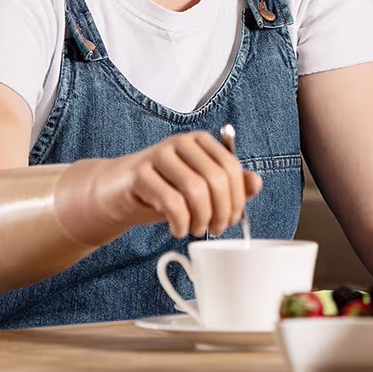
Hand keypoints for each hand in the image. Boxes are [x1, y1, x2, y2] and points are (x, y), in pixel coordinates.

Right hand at [55, 131, 263, 243]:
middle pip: (216, 179)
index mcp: (200, 141)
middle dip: (221, 211)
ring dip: (201, 218)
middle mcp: (181, 142)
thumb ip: (229, 185)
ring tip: (195, 230)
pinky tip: (178, 229)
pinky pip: (171, 201)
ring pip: (195, 189)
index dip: (237, 198)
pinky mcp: (140, 172)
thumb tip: (256, 182)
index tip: (231, 220)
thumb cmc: (163, 190)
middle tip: (215, 229)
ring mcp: (159, 154)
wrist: (115, 192)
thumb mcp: (200, 190)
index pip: (232, 167)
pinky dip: (180, 222)